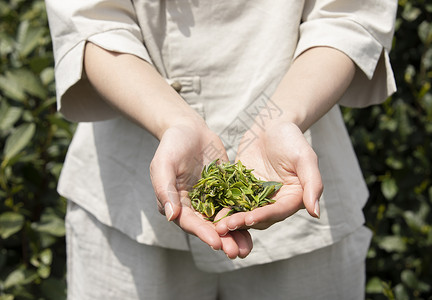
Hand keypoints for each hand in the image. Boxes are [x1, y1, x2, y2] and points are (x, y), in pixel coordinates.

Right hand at [150, 121, 252, 257]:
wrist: (189, 128)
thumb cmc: (172, 144)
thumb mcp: (164, 164)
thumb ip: (166, 190)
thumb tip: (171, 217)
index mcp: (176, 203)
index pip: (190, 222)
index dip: (203, 233)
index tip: (217, 242)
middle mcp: (193, 205)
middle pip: (208, 227)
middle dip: (222, 240)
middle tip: (235, 253)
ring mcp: (210, 198)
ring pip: (223, 220)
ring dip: (235, 234)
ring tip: (247, 248)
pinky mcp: (224, 190)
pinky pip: (235, 205)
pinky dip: (244, 216)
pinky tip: (257, 224)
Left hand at [215, 119, 322, 235]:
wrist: (271, 125)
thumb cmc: (291, 138)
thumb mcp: (305, 158)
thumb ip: (313, 184)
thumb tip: (315, 213)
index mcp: (293, 198)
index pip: (278, 211)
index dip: (263, 216)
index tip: (248, 219)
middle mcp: (275, 202)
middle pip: (259, 218)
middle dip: (242, 223)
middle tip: (225, 226)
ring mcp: (257, 197)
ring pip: (244, 213)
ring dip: (231, 220)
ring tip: (216, 225)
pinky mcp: (242, 190)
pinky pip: (232, 200)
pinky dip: (222, 207)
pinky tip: (209, 211)